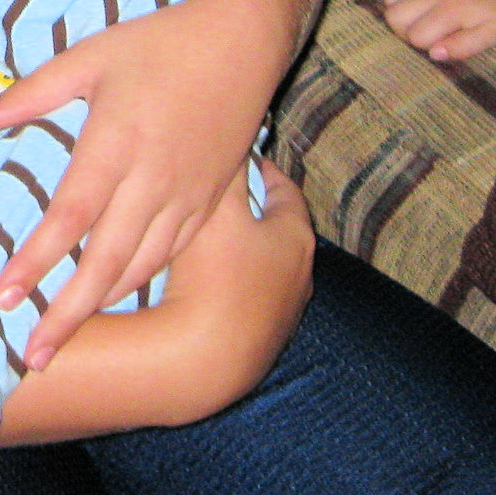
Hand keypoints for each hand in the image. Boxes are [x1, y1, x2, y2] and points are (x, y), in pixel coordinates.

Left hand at [0, 0, 275, 368]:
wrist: (244, 41)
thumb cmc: (160, 44)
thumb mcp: (92, 55)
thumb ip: (34, 91)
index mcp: (116, 143)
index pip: (69, 216)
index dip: (36, 260)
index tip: (3, 296)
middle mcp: (152, 179)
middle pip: (105, 261)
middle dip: (67, 313)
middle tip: (32, 357)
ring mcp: (185, 195)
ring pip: (140, 266)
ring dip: (101, 306)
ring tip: (65, 338)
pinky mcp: (208, 201)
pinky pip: (170, 253)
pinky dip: (139, 282)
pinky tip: (114, 299)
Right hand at [132, 157, 312, 420]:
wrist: (200, 362)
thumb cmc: (211, 278)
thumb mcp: (212, 209)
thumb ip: (220, 167)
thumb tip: (226, 132)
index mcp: (295, 239)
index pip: (284, 192)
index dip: (262, 171)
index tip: (242, 160)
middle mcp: (298, 278)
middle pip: (274, 232)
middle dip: (249, 213)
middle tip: (217, 197)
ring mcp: (280, 316)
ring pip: (260, 271)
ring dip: (238, 255)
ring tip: (202, 242)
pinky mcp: (258, 346)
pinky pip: (243, 304)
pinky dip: (227, 290)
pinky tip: (197, 288)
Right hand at [380, 0, 495, 61]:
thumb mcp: (494, 34)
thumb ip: (464, 46)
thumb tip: (434, 53)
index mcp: (450, 11)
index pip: (416, 36)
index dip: (424, 45)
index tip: (440, 42)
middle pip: (395, 15)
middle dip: (404, 31)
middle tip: (424, 32)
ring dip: (398, 11)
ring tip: (416, 18)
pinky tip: (415, 1)